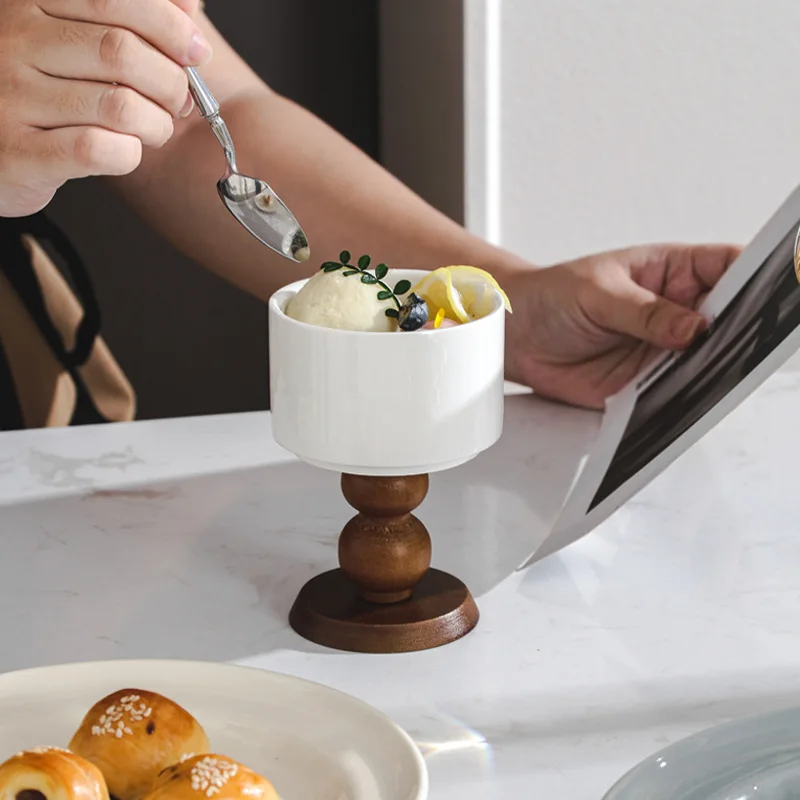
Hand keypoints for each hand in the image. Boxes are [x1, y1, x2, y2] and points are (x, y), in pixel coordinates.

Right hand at [0, 0, 211, 216]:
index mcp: (31, 2)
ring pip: (118, 105)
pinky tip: (126, 150)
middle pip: (121, 52)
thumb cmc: (45, 89)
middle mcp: (14, 40)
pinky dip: (129, 153)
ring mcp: (13, 96)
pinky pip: (97, 150)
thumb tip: (188, 5)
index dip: (170, 26)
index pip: (114, 0)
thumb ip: (129, 16)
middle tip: (178, 100)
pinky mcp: (21, 151)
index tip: (196, 52)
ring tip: (155, 128)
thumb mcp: (78, 38)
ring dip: (156, 123)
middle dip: (170, 81)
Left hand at [503, 244, 741, 408]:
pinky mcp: (644, 383)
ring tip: (716, 369)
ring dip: (714, 367)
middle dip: (741, 329)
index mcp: (671, 272)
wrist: (514, 336)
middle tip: (743, 339)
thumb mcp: (597, 293)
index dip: (758, 275)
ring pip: (706, 359)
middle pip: (728, 319)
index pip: (728, 267)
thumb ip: (645, 313)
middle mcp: (674, 312)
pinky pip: (673, 392)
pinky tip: (687, 396)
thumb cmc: (551, 297)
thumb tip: (693, 327)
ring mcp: (662, 349)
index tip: (777, 287)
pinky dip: (683, 396)